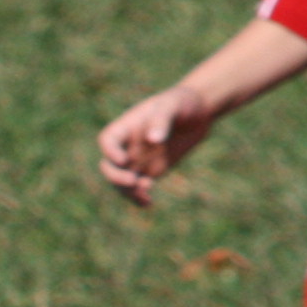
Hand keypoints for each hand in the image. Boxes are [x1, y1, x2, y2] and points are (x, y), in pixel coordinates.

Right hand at [97, 82, 216, 204]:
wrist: (198, 113)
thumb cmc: (182, 103)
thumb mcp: (172, 105)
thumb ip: (161, 120)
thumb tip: (153, 140)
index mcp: (127, 127)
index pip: (108, 140)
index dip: (110, 152)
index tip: (124, 160)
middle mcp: (127, 146)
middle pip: (109, 165)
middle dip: (116, 176)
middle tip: (133, 182)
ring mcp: (137, 160)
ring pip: (121, 181)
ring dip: (128, 190)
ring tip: (147, 191)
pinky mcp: (150, 171)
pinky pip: (137, 188)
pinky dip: (139, 197)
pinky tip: (147, 203)